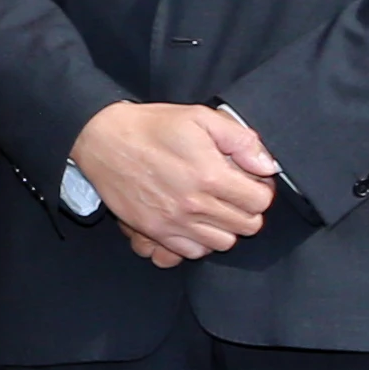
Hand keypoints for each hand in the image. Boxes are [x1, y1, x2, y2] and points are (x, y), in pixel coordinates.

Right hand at [70, 100, 277, 266]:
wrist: (101, 140)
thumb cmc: (151, 126)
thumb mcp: (200, 117)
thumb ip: (240, 140)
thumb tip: (266, 166)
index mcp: (210, 175)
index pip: (260, 202)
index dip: (260, 190)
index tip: (250, 182)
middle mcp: (194, 204)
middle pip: (247, 226)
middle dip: (247, 209)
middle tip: (234, 194)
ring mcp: (173, 222)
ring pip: (223, 243)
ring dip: (225, 227)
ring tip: (215, 208)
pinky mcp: (154, 231)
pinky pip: (192, 252)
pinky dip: (200, 241)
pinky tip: (195, 222)